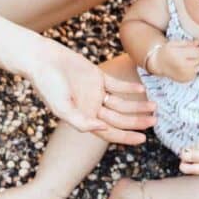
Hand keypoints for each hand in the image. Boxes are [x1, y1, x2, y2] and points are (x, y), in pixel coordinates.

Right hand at [25, 37, 154, 144]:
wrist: (44, 60)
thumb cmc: (48, 85)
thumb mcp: (62, 107)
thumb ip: (80, 122)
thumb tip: (102, 130)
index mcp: (84, 119)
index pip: (110, 133)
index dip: (126, 137)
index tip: (143, 139)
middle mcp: (92, 108)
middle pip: (120, 119)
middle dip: (137, 121)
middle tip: (154, 121)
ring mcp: (96, 92)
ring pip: (121, 103)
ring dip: (137, 105)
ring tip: (154, 107)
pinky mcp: (97, 77)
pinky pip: (117, 85)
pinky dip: (129, 87)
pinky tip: (142, 89)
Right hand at [150, 39, 198, 81]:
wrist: (159, 64)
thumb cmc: (167, 52)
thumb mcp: (174, 43)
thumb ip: (188, 42)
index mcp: (178, 55)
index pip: (197, 52)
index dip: (198, 48)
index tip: (195, 48)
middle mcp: (182, 66)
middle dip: (197, 55)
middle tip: (190, 54)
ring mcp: (184, 75)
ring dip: (196, 63)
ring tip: (187, 60)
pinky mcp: (185, 80)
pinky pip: (195, 74)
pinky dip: (193, 70)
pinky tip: (186, 67)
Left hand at [179, 135, 198, 174]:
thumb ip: (197, 147)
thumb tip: (186, 151)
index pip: (189, 157)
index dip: (183, 154)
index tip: (184, 150)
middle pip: (187, 169)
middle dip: (183, 164)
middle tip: (185, 156)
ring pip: (191, 172)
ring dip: (188, 166)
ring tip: (192, 158)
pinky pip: (197, 172)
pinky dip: (194, 167)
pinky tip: (198, 161)